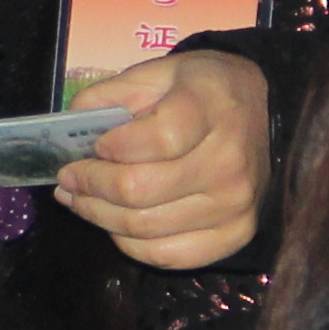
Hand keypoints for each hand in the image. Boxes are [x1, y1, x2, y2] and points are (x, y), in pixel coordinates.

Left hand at [56, 48, 271, 272]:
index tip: (92, 146)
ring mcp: (235, 206)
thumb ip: (111, 95)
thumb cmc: (201, 91)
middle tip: (67, 179)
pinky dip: (131, 245)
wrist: (261, 111)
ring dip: (99, 216)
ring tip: (80, 200)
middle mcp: (228, 162)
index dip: (113, 147)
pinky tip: (114, 224)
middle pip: (140, 190)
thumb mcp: (158, 73)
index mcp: (210, 110)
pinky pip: (169, 256)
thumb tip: (69, 129)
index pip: (157, 139)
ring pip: (146, 228)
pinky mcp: (235, 236)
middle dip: (90, 186)